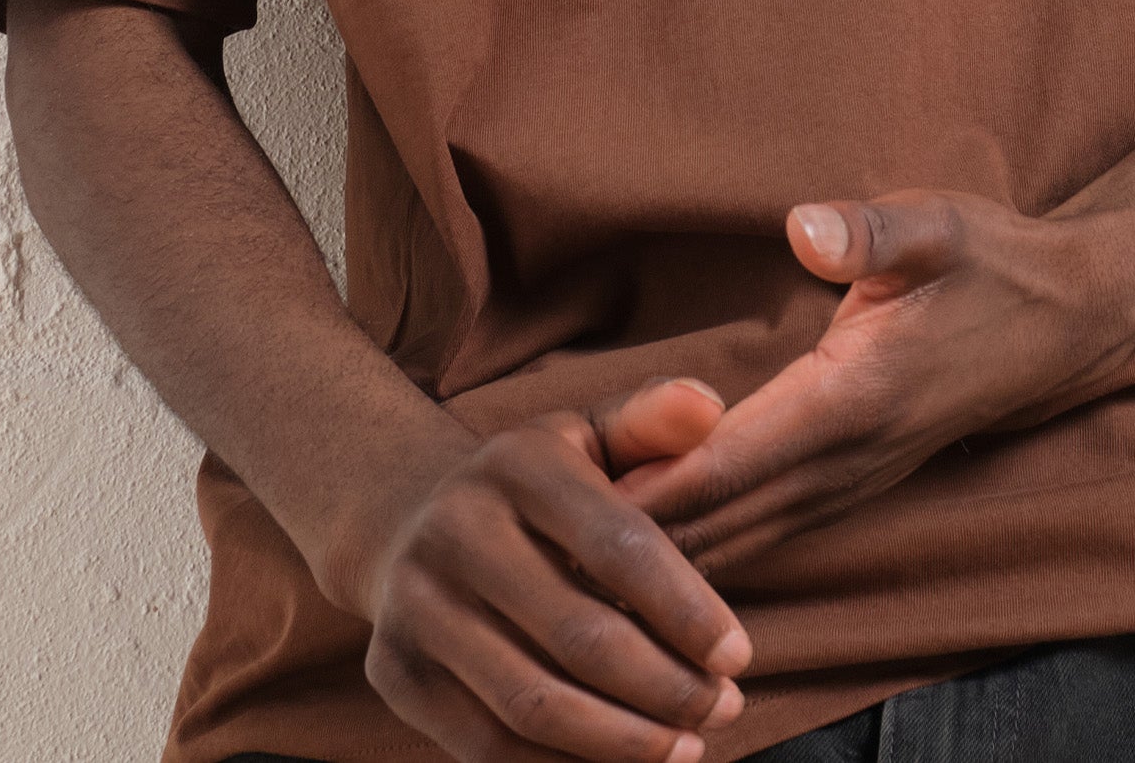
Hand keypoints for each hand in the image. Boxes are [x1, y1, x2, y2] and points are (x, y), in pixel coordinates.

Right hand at [352, 375, 754, 762]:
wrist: (409, 519)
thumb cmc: (533, 485)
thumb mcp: (587, 435)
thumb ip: (651, 423)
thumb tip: (708, 406)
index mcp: (518, 465)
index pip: (618, 545)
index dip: (685, 608)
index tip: (739, 656)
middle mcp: (457, 530)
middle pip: (580, 638)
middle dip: (666, 688)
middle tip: (724, 710)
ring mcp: (418, 605)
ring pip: (535, 704)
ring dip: (622, 743)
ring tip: (685, 749)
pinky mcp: (395, 672)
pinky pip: (487, 747)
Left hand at [610, 191, 1123, 576]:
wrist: (1068, 319)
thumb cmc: (991, 261)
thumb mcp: (936, 225)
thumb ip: (868, 232)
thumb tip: (805, 226)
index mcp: (853, 398)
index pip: (732, 459)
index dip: (653, 488)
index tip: (575, 508)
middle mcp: (847, 458)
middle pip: (724, 521)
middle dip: (637, 546)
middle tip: (541, 558)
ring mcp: (853, 480)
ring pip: (744, 542)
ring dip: (666, 561)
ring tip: (575, 576)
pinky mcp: (854, 482)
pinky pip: (767, 533)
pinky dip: (709, 552)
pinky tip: (658, 566)